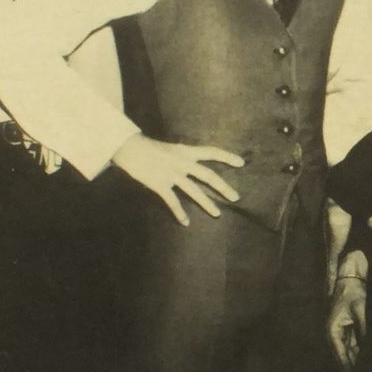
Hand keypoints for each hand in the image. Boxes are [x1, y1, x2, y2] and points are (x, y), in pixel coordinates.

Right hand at [111, 134, 243, 225]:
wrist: (129, 148)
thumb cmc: (149, 148)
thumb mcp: (171, 149)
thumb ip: (183, 157)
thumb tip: (194, 165)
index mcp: (186, 151)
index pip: (211, 152)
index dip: (227, 157)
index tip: (241, 163)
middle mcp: (183, 163)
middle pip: (208, 176)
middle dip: (224, 187)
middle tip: (236, 197)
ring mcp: (172, 174)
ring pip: (194, 191)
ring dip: (207, 203)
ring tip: (217, 214)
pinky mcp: (160, 185)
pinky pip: (173, 202)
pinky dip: (179, 213)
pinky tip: (186, 223)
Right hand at [327, 274, 367, 368]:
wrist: (351, 280)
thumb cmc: (353, 293)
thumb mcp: (360, 310)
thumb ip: (364, 329)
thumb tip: (368, 344)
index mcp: (333, 329)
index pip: (339, 352)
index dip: (345, 365)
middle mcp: (334, 333)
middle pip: (343, 354)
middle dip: (351, 366)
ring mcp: (341, 332)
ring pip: (348, 351)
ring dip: (355, 360)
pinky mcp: (348, 330)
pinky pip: (353, 345)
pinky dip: (359, 352)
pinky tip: (366, 360)